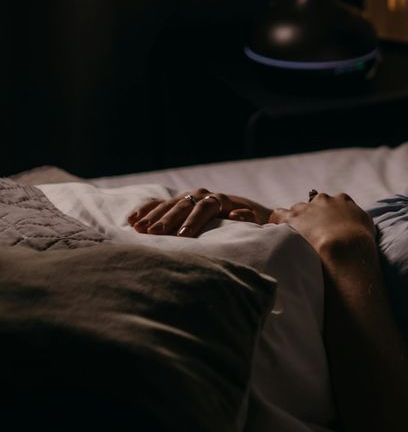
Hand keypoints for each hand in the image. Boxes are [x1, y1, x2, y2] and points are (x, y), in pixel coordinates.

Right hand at [128, 188, 270, 237]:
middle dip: (167, 220)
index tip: (182, 236)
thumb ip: (245, 217)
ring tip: (139, 229)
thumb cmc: (247, 220)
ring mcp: (186, 197)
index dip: (193, 222)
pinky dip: (144, 210)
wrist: (242, 209)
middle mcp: (201, 195)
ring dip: (152, 216)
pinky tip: (131, 221)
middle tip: (154, 234)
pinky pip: (157, 203)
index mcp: (219, 200)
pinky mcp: (176, 201)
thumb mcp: (252, 220)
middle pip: (182, 206)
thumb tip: (237, 214)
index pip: (204, 208)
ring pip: (167, 205)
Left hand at [269, 192, 377, 265]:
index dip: (330, 216)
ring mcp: (306, 208)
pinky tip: (281, 233)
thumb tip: (353, 219)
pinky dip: (278, 222)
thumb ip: (357, 216)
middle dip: (313, 218)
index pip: (334, 203)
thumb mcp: (366, 224)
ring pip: (297, 211)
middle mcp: (323, 200)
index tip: (330, 229)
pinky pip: (278, 214)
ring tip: (299, 240)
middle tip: (315, 237)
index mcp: (342, 200)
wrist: (346, 248)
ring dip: (297, 222)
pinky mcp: (290, 218)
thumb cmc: (359, 241)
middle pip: (314, 206)